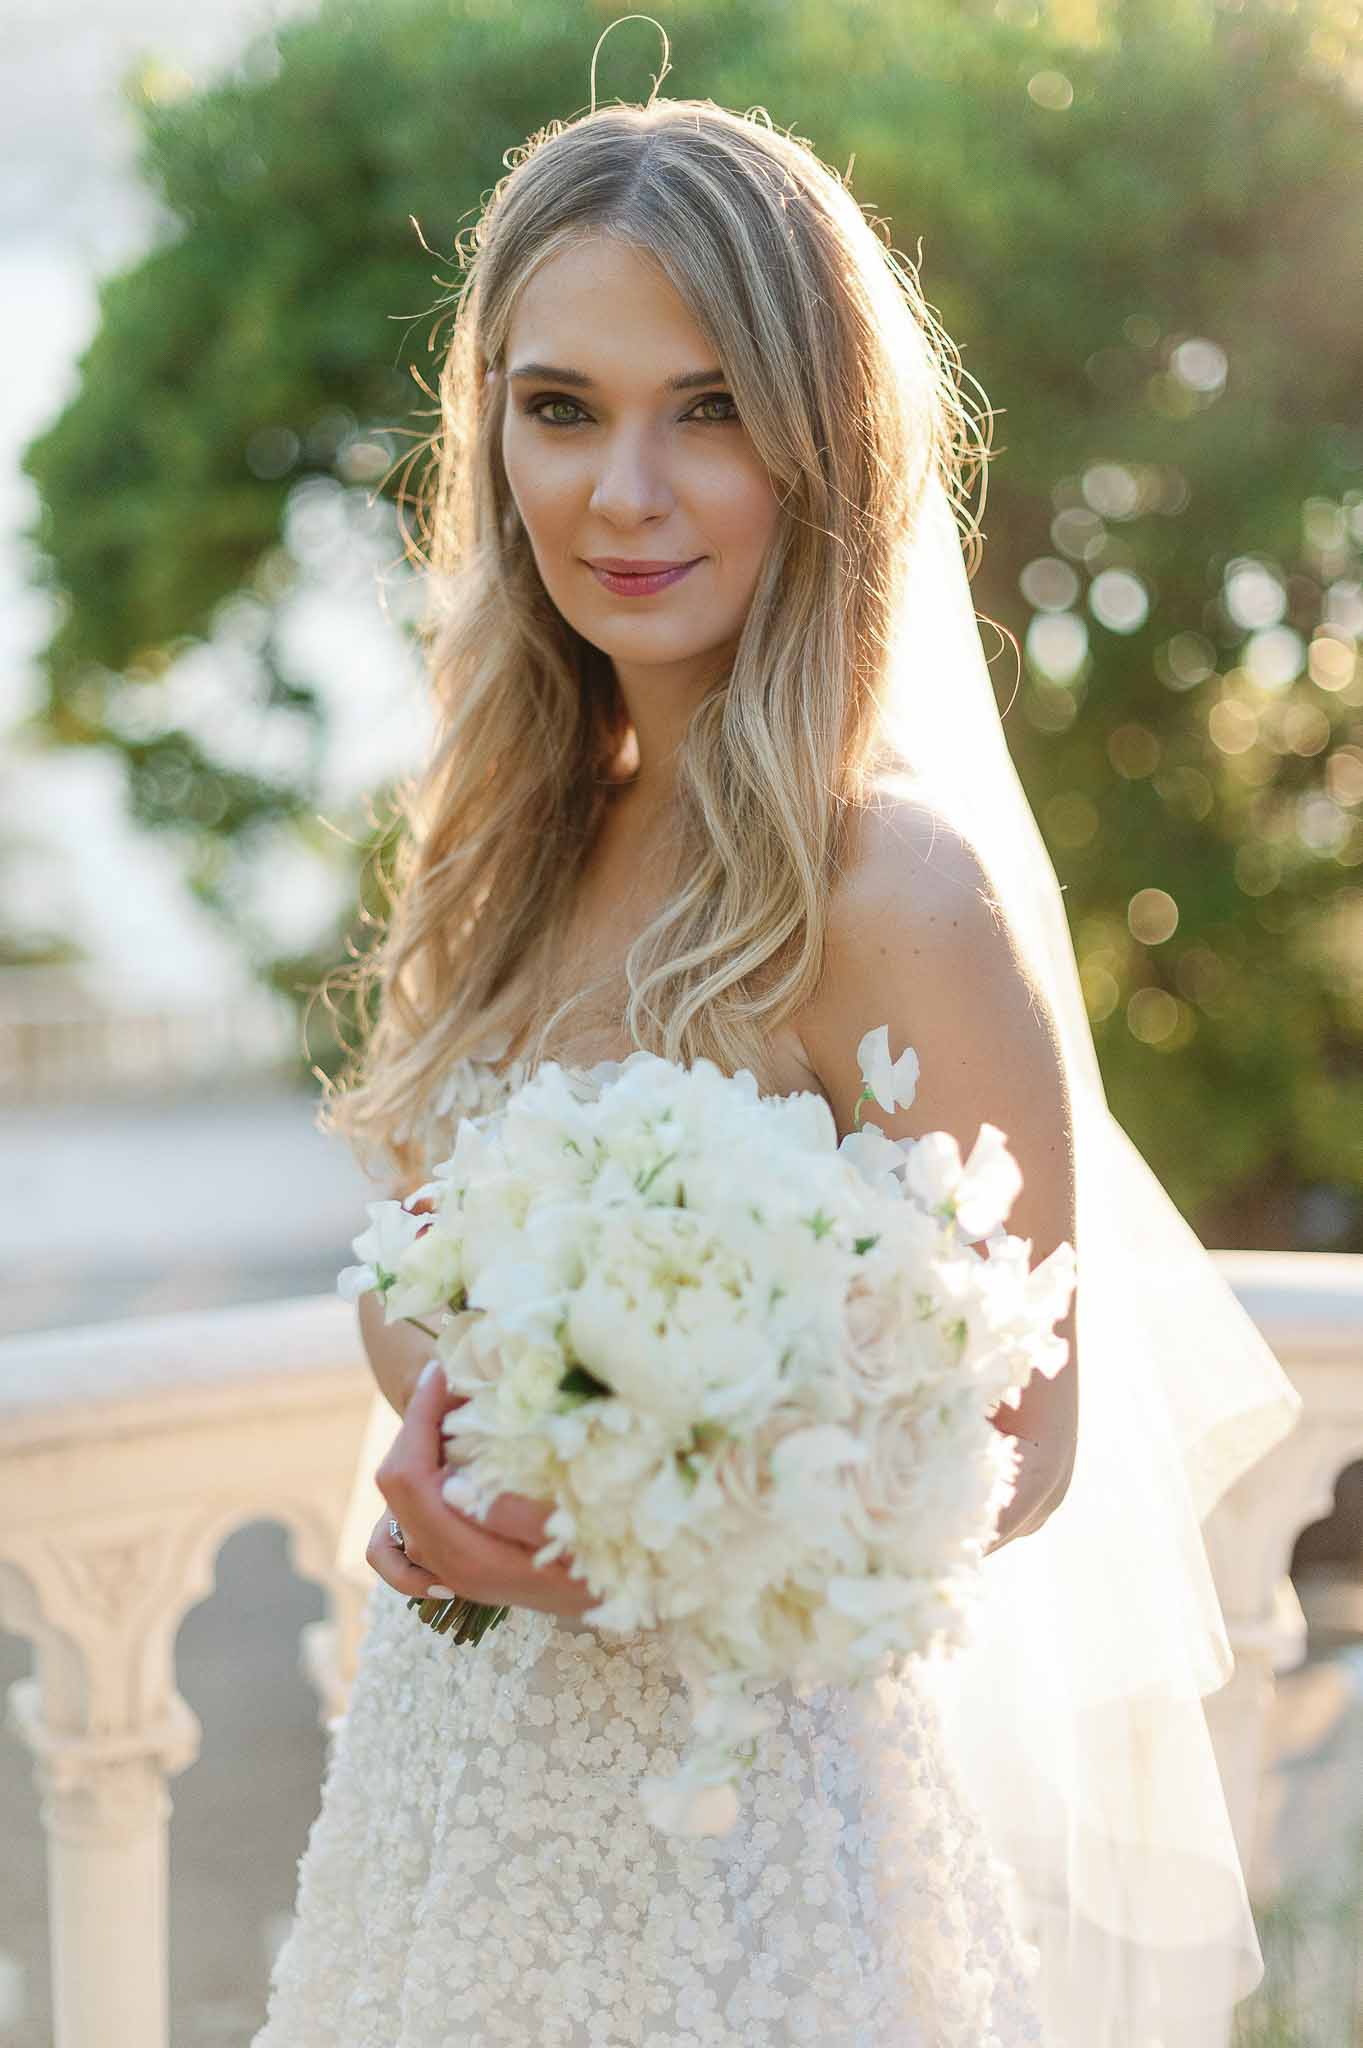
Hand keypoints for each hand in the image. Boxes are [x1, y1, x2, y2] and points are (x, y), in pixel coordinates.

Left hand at [369, 1357, 598, 1622]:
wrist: (612, 1610)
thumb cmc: (601, 1573)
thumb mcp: (572, 1545)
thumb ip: (516, 1519)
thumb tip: (456, 1485)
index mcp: (467, 1555)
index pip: (410, 1478)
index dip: (418, 1420)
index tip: (441, 1375)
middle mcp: (445, 1565)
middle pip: (396, 1485)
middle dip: (416, 1425)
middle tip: (452, 1385)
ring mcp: (445, 1572)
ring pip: (395, 1507)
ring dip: (413, 1453)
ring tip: (447, 1418)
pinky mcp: (453, 1571)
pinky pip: (396, 1544)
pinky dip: (402, 1509)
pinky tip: (437, 1479)